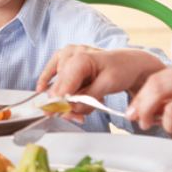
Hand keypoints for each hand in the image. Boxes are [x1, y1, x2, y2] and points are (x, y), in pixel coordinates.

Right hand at [37, 46, 165, 115]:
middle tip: (79, 117)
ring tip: (89, 102)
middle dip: (68, 105)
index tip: (58, 115)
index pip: (64, 85)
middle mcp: (71, 54)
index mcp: (81, 58)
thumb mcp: (108, 84)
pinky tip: (41, 87)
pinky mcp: (65, 58)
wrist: (130, 62)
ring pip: (57, 84)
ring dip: (68, 99)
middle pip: (59, 87)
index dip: (61, 102)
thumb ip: (87, 98)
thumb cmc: (122, 69)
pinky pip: (52, 71)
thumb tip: (70, 109)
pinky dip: (52, 83)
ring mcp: (67, 54)